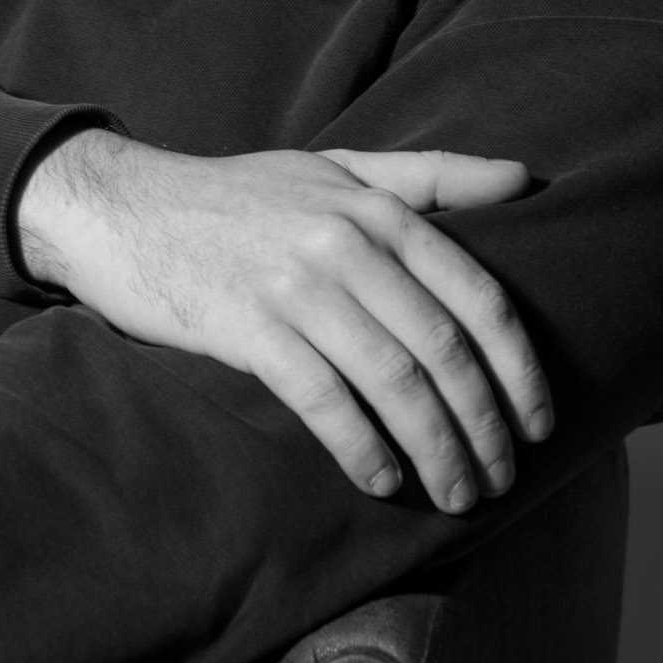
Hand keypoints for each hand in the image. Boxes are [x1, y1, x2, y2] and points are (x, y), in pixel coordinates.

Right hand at [16, 132, 552, 510]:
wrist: (123, 207)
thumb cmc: (238, 194)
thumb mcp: (336, 167)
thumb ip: (431, 176)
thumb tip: (526, 180)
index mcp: (378, 208)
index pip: (478, 298)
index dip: (519, 370)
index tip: (540, 424)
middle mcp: (346, 242)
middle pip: (444, 350)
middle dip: (485, 426)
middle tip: (502, 478)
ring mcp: (295, 284)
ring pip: (394, 382)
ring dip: (436, 450)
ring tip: (456, 495)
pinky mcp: (246, 324)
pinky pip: (323, 399)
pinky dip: (362, 447)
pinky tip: (383, 479)